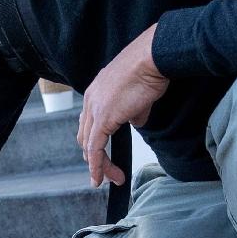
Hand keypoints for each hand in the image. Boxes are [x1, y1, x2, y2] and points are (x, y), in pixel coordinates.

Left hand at [76, 24, 168, 186]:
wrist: (151, 58)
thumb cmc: (150, 69)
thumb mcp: (139, 96)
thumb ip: (134, 113)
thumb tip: (135, 123)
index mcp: (95, 93)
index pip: (89, 124)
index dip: (94, 143)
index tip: (102, 158)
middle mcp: (90, 100)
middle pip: (85, 136)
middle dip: (94, 157)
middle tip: (103, 173)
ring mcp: (94, 108)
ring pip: (89, 145)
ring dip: (98, 165)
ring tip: (109, 179)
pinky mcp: (103, 118)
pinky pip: (95, 148)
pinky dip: (97, 165)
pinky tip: (101, 176)